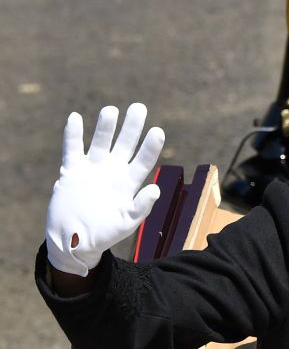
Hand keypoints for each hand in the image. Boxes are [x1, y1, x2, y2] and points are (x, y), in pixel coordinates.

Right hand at [46, 103, 163, 275]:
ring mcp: (92, 170)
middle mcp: (112, 172)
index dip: (150, 146)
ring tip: (111, 110)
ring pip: (100, 143)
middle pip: (124, 145)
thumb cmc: (105, 234)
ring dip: (105, 127)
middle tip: (139, 107)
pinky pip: (72, 149)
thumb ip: (141, 206)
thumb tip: (156, 190)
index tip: (157, 131)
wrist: (75, 241)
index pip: (143, 160)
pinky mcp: (72, 172)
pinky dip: (73, 135)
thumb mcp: (127, 222)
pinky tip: (76, 118)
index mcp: (129, 184)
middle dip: (131, 127)